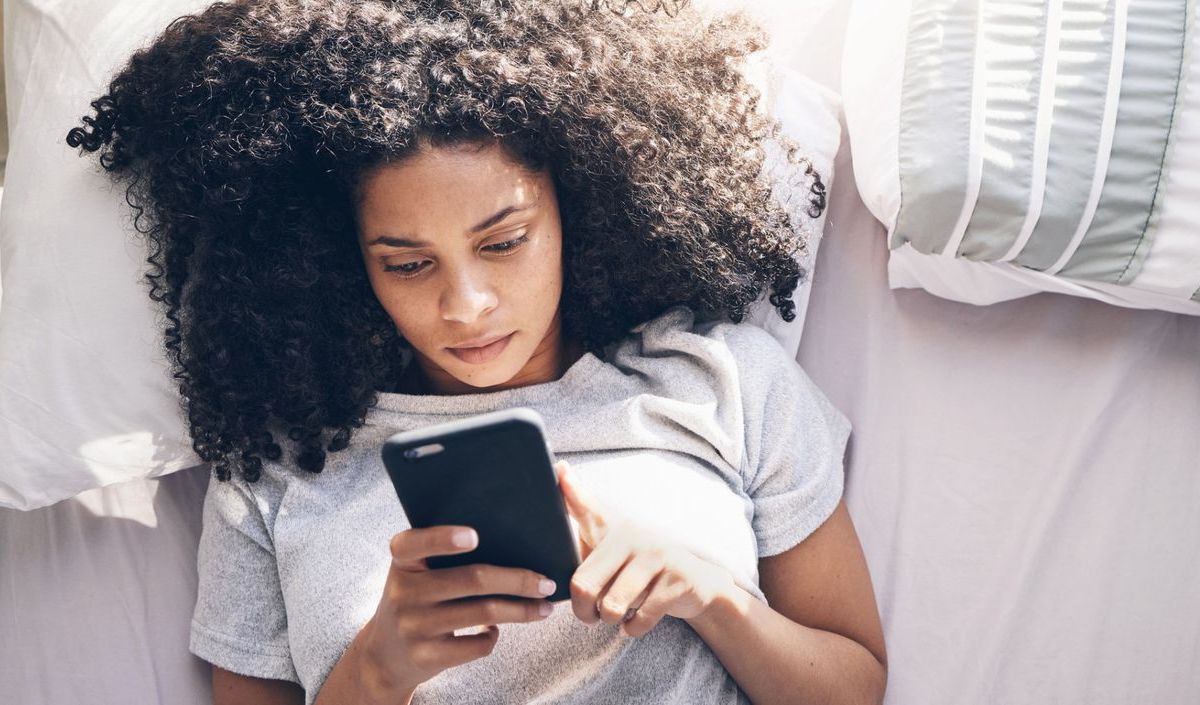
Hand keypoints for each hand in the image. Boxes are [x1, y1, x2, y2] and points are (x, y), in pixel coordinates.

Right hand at [356, 526, 558, 697]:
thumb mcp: (414, 573)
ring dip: (521, 611)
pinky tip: (497, 631)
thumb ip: (441, 556)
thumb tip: (512, 543)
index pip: (415, 543)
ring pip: (483, 612)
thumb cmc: (415, 600)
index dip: (443, 538)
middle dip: (517, 580)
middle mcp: (405, 592)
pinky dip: (493, 637)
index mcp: (402, 562)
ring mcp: (415, 626)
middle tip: (546, 582)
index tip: (474, 536)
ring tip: (544, 607)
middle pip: (473, 579)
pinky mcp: (426, 656)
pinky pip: (475, 645)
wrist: (384, 655)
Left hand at [557, 461, 735, 637]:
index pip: (587, 508)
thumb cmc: (643, 570)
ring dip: (611, 620)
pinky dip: (633, 628)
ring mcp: (657, 556)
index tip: (560, 468)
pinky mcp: (677, 580)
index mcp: (613, 529)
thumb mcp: (614, 550)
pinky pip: (640, 618)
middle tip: (590, 616)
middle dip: (583, 611)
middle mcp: (633, 536)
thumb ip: (586, 529)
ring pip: (613, 605)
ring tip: (615, 616)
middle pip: (584, 584)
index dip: (571, 489)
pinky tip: (635, 623)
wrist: (698, 585)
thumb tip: (561, 479)